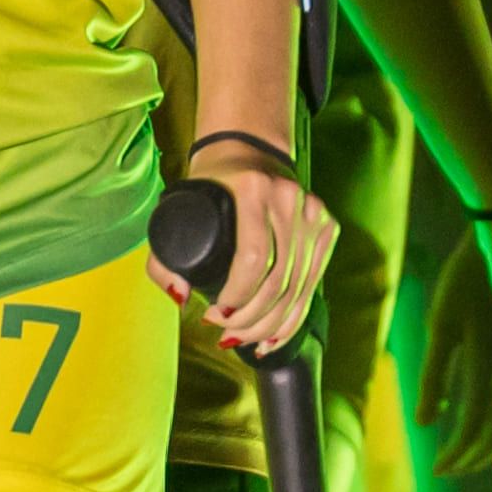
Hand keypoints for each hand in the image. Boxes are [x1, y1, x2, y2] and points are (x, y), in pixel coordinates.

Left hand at [159, 156, 334, 356]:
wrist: (249, 150)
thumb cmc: (209, 185)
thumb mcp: (176, 209)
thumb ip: (163, 260)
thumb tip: (182, 298)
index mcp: (255, 189)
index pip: (252, 258)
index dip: (236, 296)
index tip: (214, 314)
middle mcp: (290, 199)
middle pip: (277, 279)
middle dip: (250, 319)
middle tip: (225, 333)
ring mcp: (314, 213)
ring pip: (297, 288)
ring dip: (270, 325)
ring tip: (245, 341)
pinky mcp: (328, 227)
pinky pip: (313, 284)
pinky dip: (294, 317)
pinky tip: (274, 337)